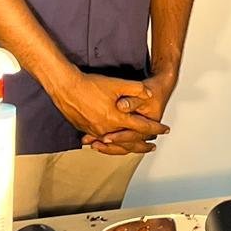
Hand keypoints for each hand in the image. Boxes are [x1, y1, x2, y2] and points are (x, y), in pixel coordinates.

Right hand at [52, 71, 168, 145]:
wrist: (66, 87)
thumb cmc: (90, 85)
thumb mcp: (117, 83)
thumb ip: (135, 89)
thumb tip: (149, 93)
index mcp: (116, 119)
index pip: (141, 127)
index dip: (155, 128)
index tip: (165, 129)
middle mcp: (106, 129)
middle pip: (129, 142)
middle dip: (143, 144)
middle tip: (152, 146)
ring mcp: (95, 131)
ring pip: (114, 144)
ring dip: (126, 146)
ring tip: (133, 148)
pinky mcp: (85, 130)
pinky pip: (101, 141)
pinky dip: (110, 144)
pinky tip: (112, 143)